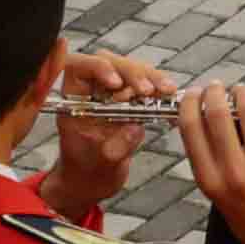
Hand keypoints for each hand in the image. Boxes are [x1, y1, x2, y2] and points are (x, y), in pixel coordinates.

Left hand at [45, 45, 171, 215]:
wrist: (92, 180)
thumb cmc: (85, 170)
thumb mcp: (99, 163)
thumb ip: (115, 147)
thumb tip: (134, 128)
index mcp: (74, 100)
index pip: (79, 67)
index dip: (97, 67)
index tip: (115, 83)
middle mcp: (92, 90)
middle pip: (111, 63)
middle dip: (132, 72)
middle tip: (147, 90)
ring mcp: (113, 92)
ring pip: (131, 70)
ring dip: (150, 77)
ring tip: (166, 91)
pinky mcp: (131, 99)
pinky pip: (146, 84)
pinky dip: (159, 88)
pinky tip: (170, 95)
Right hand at [176, 84, 244, 243]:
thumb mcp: (217, 196)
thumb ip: (211, 161)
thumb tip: (205, 118)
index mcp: (211, 181)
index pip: (191, 130)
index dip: (189, 104)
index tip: (193, 94)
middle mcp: (235, 173)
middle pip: (217, 115)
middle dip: (215, 92)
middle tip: (218, 87)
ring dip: (244, 93)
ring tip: (244, 91)